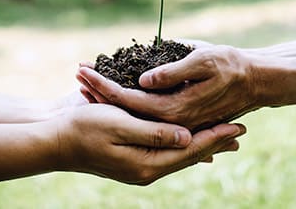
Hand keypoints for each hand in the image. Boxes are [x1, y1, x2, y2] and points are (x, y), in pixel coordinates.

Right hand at [55, 103, 244, 184]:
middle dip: (216, 141)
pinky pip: (167, 153)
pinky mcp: (134, 160)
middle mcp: (146, 170)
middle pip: (189, 155)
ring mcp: (140, 167)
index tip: (238, 126)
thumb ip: (154, 133)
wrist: (55, 142)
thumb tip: (186, 136)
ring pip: (180, 154)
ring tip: (225, 137)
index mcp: (146, 164)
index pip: (190, 150)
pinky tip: (192, 141)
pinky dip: (185, 145)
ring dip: (204, 143)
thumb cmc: (84, 128)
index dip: (215, 137)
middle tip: (240, 130)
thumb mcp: (119, 125)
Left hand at [77, 45, 262, 130]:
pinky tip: (113, 88)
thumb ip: (173, 73)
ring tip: (86, 80)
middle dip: (99, 91)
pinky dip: (126, 99)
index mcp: (174, 109)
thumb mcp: (203, 62)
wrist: (256, 80)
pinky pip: (145, 110)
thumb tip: (143, 81)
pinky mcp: (177, 114)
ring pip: (133, 111)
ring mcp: (174, 120)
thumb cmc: (232, 66)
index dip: (104, 85)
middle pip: (126, 110)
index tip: (83, 69)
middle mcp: (171, 120)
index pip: (129, 100)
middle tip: (77, 73)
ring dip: (109, 95)